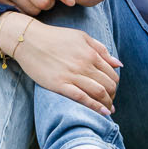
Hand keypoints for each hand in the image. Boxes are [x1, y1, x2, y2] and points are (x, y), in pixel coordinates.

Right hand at [0, 14, 120, 114]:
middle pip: (108, 84)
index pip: (111, 73)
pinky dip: (95, 107)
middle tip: (110, 101)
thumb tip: (119, 64)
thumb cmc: (55, 37)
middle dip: (113, 95)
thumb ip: (101, 49)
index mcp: (90, 53)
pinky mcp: (60, 85)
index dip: (115, 83)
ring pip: (99, 92)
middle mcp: (84, 64)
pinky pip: (82, 98)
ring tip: (108, 109)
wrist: (28, 40)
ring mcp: (72, 75)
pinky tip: (103, 112)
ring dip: (107, 103)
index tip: (112, 90)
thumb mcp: (81, 37)